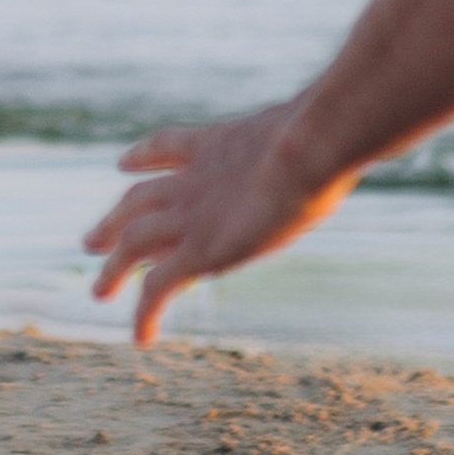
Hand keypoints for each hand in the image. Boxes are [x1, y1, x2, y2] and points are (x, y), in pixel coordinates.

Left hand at [85, 103, 352, 346]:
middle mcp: (193, 179)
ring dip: (113, 267)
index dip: (143, 155)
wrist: (309, 147)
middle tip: (92, 242)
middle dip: (114, 221)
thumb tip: (361, 117)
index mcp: (217, 144)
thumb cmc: (327, 134)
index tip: (124, 162)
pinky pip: (157, 287)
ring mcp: (190, 214)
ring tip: (98, 291)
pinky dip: (145, 312)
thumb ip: (322, 129)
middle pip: (137, 199)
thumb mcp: (320, 126)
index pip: (168, 145)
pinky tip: (141, 336)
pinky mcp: (197, 251)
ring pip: (133, 243)